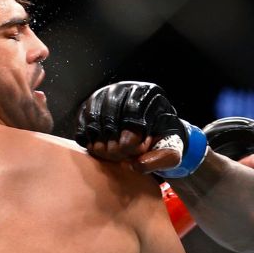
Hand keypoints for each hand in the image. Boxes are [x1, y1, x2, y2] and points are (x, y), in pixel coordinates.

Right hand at [74, 81, 196, 174]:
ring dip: (98, 141)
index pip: (134, 112)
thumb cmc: (161, 140)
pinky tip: (97, 147)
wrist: (150, 133)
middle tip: (119, 156)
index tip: (135, 152)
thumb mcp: (171, 152)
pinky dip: (86, 138)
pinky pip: (82, 120)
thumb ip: (161, 160)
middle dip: (113, 142)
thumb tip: (137, 164)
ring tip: (108, 153)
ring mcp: (106, 93)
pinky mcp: (91, 103)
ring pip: (94, 116)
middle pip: (111, 113)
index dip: (131, 138)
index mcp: (151, 94)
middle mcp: (126, 87)